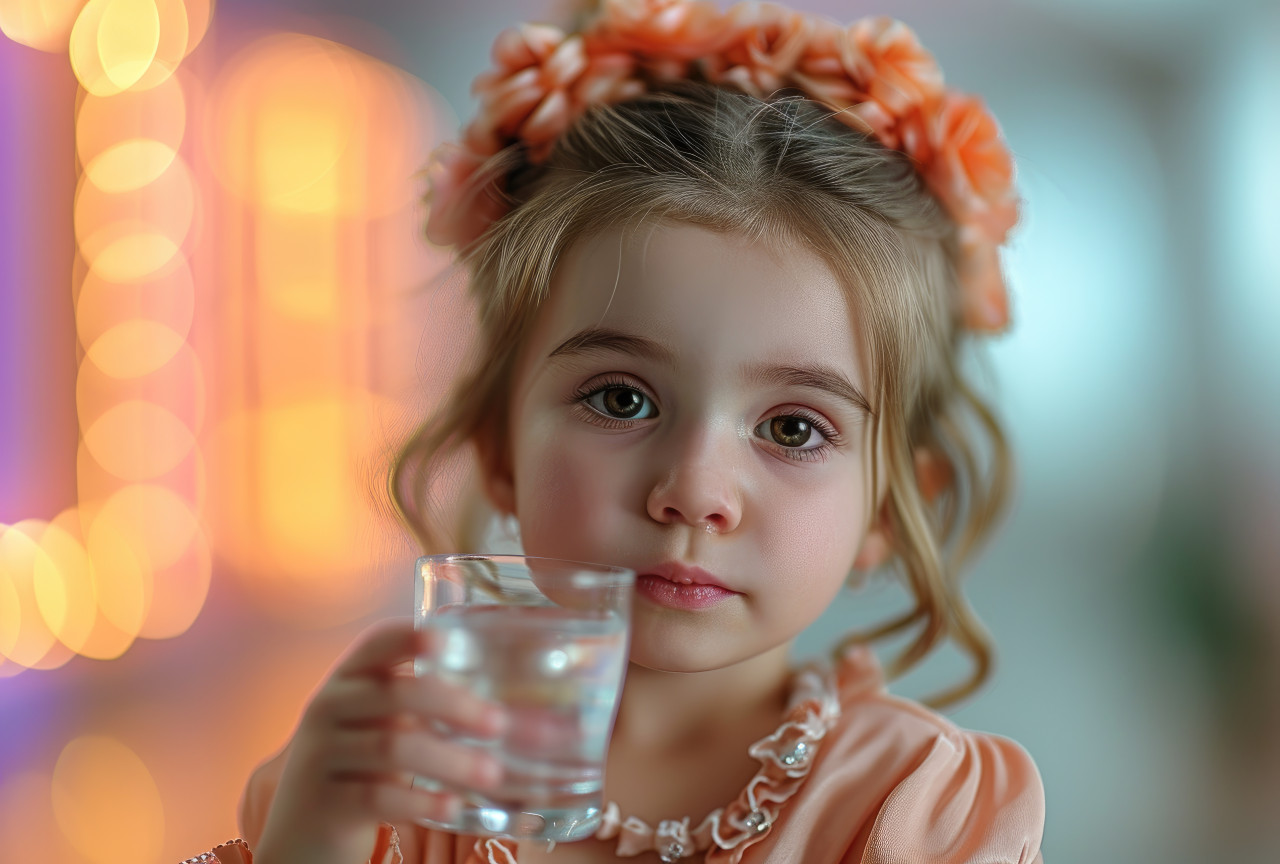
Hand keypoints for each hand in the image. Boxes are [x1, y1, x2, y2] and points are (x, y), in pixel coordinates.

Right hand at [253, 618, 506, 863]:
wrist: (303, 833)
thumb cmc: (358, 768)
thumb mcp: (379, 727)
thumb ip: (421, 709)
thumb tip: (509, 713)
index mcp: (346, 681)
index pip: (375, 645)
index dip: (409, 638)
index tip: (447, 640)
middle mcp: (327, 709)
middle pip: (395, 695)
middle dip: (454, 705)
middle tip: (499, 724)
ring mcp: (320, 757)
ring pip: (392, 748)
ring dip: (450, 760)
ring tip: (491, 774)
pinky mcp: (324, 804)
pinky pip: (377, 797)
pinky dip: (420, 801)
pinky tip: (452, 806)